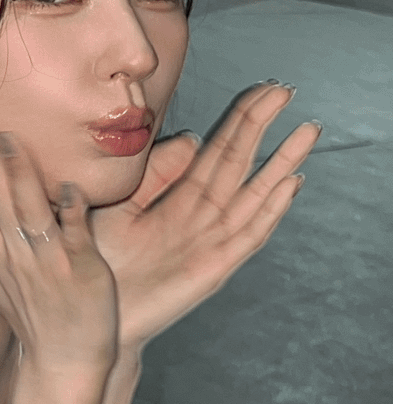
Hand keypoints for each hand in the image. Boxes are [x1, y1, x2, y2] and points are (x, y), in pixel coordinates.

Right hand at [0, 118, 117, 383]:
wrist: (64, 361)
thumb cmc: (30, 313)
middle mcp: (12, 250)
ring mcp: (44, 259)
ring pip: (25, 209)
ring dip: (16, 176)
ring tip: (6, 139)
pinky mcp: (79, 268)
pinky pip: (74, 234)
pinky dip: (70, 211)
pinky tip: (68, 186)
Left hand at [89, 81, 319, 355]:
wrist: (95, 314)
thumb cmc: (101, 261)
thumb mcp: (121, 207)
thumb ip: (154, 175)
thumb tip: (193, 137)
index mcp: (178, 197)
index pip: (216, 148)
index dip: (239, 119)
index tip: (262, 88)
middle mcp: (201, 215)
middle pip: (239, 162)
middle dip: (262, 126)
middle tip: (287, 91)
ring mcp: (212, 241)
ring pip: (253, 193)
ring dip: (280, 162)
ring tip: (307, 131)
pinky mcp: (214, 268)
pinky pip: (248, 234)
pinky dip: (271, 209)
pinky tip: (291, 184)